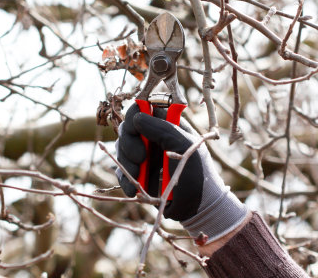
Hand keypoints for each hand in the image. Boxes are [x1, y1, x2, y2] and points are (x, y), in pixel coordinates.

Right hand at [116, 103, 247, 241]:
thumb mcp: (183, 146)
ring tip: (136, 177)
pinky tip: (132, 189)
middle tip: (141, 158)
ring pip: (121, 148)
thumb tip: (138, 117)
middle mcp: (154, 137)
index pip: (145, 107)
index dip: (136, 114)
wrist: (196, 208)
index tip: (136, 127)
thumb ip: (162, 129)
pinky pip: (121, 170)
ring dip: (126, 163)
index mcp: (168, 124)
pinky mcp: (138, 173)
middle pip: (128, 127)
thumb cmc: (196, 173)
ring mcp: (145, 155)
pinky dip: (124, 178)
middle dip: (129, 143)